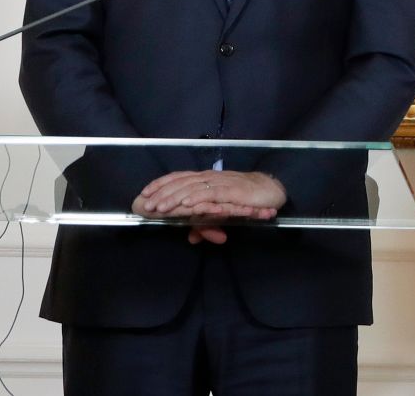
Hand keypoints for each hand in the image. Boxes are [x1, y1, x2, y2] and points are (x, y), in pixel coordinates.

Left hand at [132, 169, 287, 245]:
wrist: (270, 191)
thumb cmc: (245, 199)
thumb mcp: (222, 212)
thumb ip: (206, 223)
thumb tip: (192, 237)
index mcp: (206, 179)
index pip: (179, 177)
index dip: (161, 183)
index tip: (144, 192)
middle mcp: (210, 178)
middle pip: (181, 183)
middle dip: (161, 193)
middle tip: (146, 204)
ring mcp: (220, 183)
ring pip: (192, 189)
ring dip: (174, 198)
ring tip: (159, 208)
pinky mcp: (230, 191)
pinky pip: (210, 195)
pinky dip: (197, 200)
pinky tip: (185, 206)